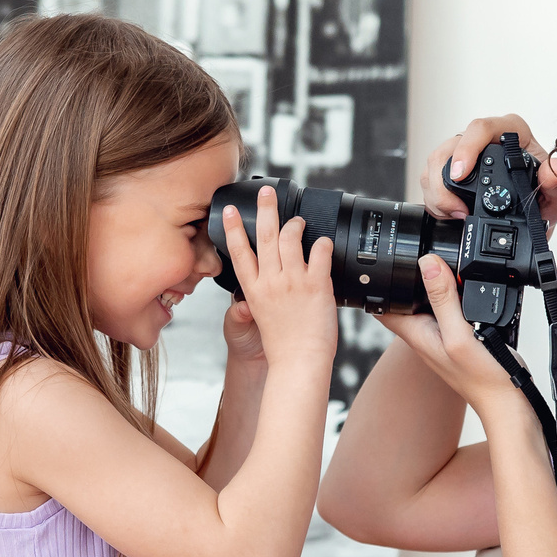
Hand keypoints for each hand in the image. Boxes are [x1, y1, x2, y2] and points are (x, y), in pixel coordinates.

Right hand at [220, 185, 336, 374]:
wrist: (299, 363)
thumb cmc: (283, 345)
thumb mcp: (260, 317)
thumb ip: (258, 294)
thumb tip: (257, 281)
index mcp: (253, 290)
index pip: (239, 252)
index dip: (234, 229)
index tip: (232, 211)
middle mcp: (271, 282)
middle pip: (265, 237)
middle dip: (266, 210)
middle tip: (266, 193)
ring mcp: (293, 282)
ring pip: (291, 239)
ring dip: (296, 225)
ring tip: (299, 222)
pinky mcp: (316, 285)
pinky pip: (319, 252)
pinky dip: (321, 243)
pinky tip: (323, 242)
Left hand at [376, 254, 528, 414]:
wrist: (506, 401)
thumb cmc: (482, 379)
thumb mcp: (459, 334)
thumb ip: (443, 300)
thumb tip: (427, 264)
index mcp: (417, 334)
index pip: (383, 306)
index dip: (380, 283)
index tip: (387, 261)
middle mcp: (427, 334)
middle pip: (406, 300)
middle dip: (407, 278)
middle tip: (414, 255)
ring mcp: (444, 335)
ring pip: (430, 302)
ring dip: (433, 285)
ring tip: (441, 265)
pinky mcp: (461, 335)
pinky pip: (452, 309)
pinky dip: (456, 296)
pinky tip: (467, 288)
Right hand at [422, 116, 556, 226]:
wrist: (536, 207)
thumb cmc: (543, 190)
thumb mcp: (556, 191)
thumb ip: (556, 181)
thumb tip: (554, 169)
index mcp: (510, 132)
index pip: (480, 128)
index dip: (466, 149)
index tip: (460, 174)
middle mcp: (484, 139)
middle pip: (449, 147)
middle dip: (444, 181)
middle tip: (456, 208)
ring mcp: (464, 152)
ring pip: (434, 163)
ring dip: (437, 193)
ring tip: (455, 214)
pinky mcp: (451, 168)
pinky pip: (430, 178)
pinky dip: (435, 199)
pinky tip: (449, 212)